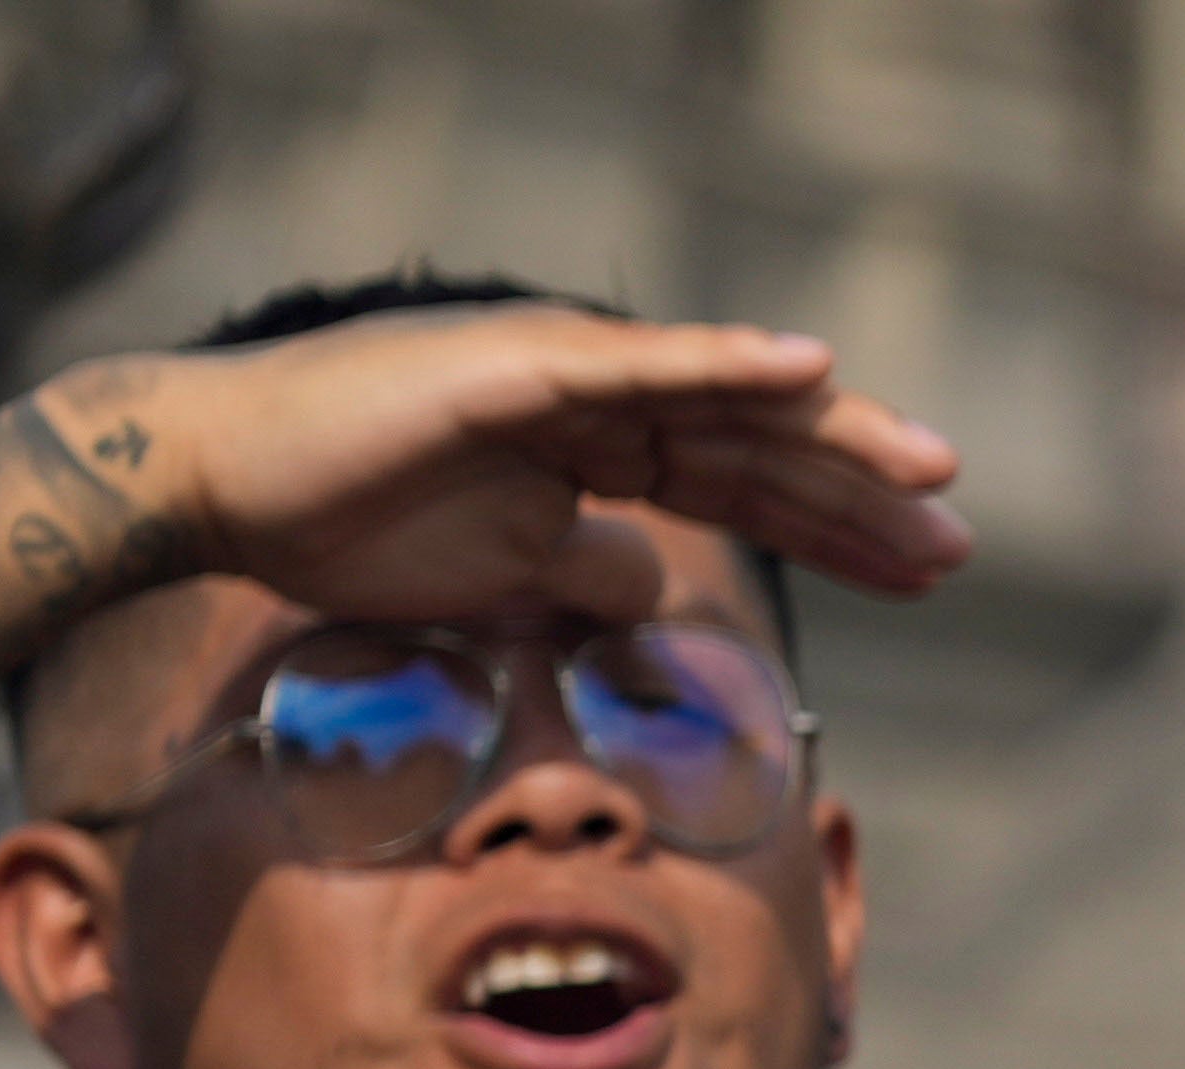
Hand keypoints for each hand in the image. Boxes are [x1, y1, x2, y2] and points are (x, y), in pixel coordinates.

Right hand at [107, 300, 971, 626]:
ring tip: (930, 468)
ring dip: (833, 432)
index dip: (838, 525)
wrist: (221, 486)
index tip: (930, 568)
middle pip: (758, 443)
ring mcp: (558, 371)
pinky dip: (726, 364)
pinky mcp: (513, 367)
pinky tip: (808, 370)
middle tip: (963, 537)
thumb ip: (588, 571)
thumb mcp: (505, 576)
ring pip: (724, 403)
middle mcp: (594, 393)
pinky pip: (641, 365)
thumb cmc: (347, 521)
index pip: (745, 485)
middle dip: (863, 492)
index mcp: (597, 445)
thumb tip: (654, 588)